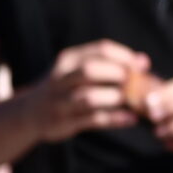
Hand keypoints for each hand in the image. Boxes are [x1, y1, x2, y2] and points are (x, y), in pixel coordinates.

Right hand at [31, 40, 152, 144]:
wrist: (29, 114)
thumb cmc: (63, 88)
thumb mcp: (76, 69)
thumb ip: (106, 64)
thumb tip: (143, 61)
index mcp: (68, 60)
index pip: (100, 49)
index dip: (125, 56)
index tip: (142, 66)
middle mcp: (61, 78)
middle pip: (92, 70)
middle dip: (118, 75)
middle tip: (136, 83)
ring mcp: (61, 102)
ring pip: (90, 97)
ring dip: (116, 98)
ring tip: (133, 101)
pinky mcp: (64, 122)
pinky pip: (93, 120)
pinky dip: (116, 119)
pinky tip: (131, 119)